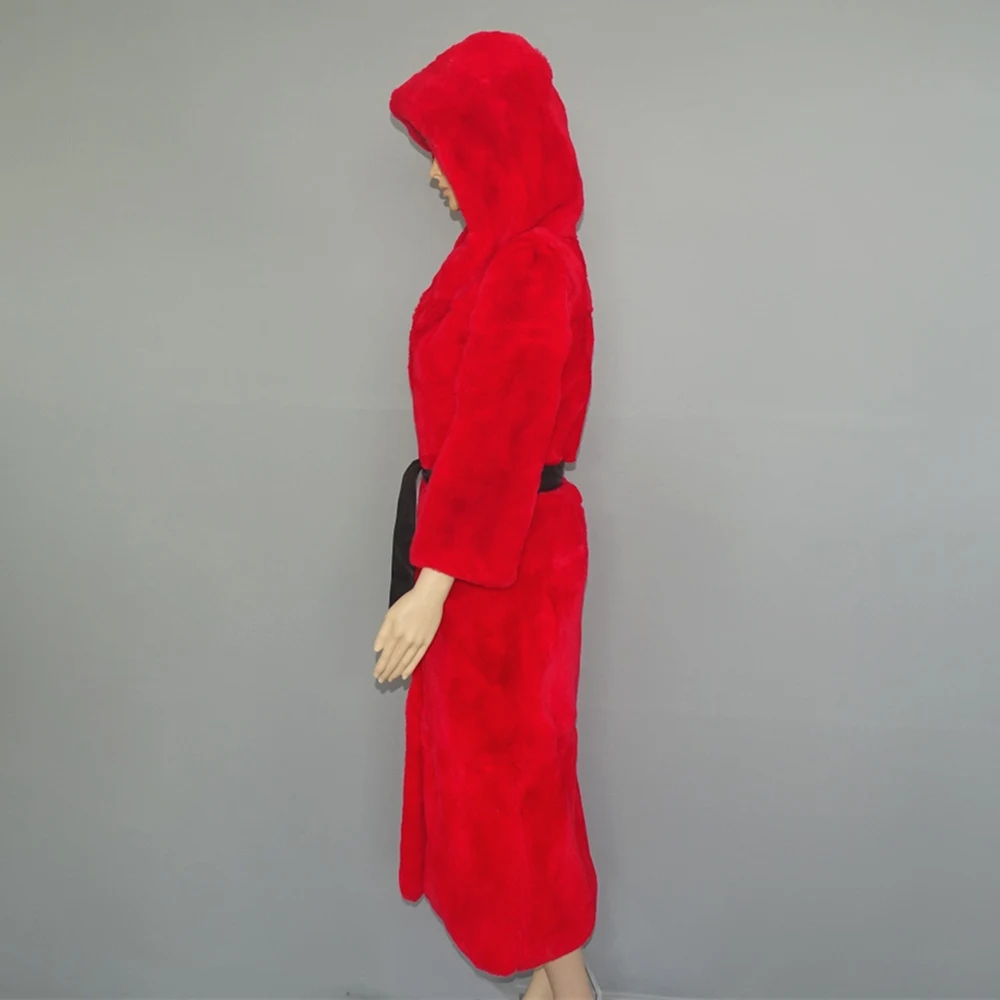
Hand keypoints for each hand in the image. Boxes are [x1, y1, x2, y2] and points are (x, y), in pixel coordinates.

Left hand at [373, 569, 453, 683]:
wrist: (429, 597)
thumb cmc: (408, 602)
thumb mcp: (390, 615)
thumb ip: (383, 633)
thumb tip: (377, 649)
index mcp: (395, 633)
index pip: (386, 656)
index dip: (381, 667)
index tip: (376, 674)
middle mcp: (406, 641)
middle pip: (395, 661)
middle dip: (387, 672)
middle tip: (381, 680)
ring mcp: (417, 642)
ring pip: (405, 662)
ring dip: (397, 672)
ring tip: (391, 679)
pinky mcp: (427, 642)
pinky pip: (417, 658)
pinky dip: (410, 667)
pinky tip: (405, 674)